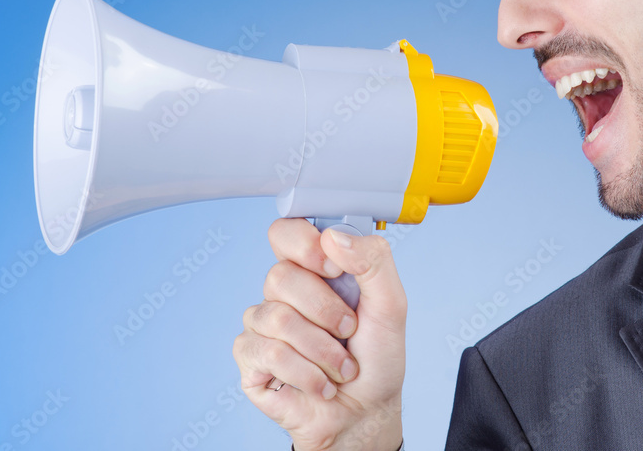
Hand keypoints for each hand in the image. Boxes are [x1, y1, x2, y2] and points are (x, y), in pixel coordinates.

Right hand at [233, 218, 406, 450]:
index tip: (334, 268)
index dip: (304, 244)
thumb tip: (333, 237)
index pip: (286, 231)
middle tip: (349, 330)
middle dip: (326, 310)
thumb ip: (374, 261)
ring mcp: (262, 322)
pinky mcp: (251, 357)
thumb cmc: (376, 357)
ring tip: (341, 367)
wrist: (365, 412)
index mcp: (314, 268)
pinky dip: (307, 374)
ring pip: (277, 318)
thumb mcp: (391, 305)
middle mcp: (284, 291)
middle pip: (280, 276)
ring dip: (323, 351)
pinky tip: (320, 384)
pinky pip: (270, 353)